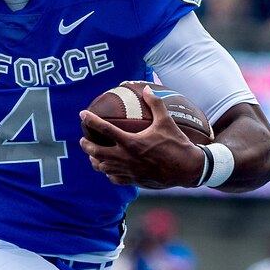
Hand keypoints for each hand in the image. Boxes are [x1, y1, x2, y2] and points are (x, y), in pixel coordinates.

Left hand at [79, 86, 205, 188]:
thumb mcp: (167, 122)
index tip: (82, 114)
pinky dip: (108, 172)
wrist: (188, 170)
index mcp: (131, 142)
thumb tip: (147, 89)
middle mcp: (126, 158)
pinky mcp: (133, 180)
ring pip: (102, 167)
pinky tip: (109, 168)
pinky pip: (114, 178)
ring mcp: (128, 171)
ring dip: (94, 160)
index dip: (91, 120)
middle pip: (96, 152)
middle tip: (83, 139)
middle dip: (85, 145)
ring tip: (92, 154)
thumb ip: (156, 104)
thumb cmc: (177, 144)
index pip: (104, 129)